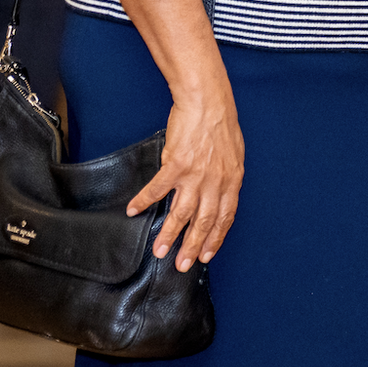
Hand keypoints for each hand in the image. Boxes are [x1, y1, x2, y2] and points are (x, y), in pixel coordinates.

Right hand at [128, 88, 243, 270]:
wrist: (208, 101)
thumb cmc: (221, 124)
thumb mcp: (233, 155)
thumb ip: (226, 177)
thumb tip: (219, 193)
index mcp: (232, 180)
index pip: (225, 217)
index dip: (215, 238)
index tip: (207, 255)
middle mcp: (215, 181)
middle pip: (204, 221)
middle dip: (193, 246)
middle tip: (182, 265)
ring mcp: (194, 175)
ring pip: (181, 213)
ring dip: (169, 234)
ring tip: (159, 251)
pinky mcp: (175, 164)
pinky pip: (157, 189)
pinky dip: (144, 201)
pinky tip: (133, 211)